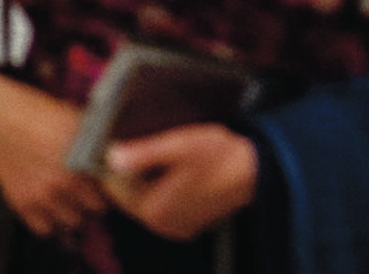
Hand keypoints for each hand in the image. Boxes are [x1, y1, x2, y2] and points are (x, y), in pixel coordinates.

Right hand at [0, 76, 108, 238]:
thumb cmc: (40, 113)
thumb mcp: (77, 119)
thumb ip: (100, 139)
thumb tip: (121, 153)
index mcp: (85, 155)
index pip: (115, 186)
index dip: (118, 186)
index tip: (115, 183)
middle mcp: (66, 178)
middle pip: (97, 209)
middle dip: (99, 201)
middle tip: (95, 193)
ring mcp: (43, 194)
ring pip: (74, 223)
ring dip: (78, 214)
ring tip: (75, 202)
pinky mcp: (22, 204)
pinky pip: (46, 229)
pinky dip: (52, 223)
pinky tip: (54, 208)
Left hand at [104, 124, 257, 241]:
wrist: (258, 171)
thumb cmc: (220, 155)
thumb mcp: (180, 145)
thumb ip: (144, 153)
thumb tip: (110, 157)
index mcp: (153, 209)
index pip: (115, 186)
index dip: (114, 162)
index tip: (120, 140)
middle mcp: (161, 225)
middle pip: (130, 195)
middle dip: (131, 172)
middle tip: (143, 144)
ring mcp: (176, 227)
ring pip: (146, 200)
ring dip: (146, 180)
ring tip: (160, 154)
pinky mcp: (189, 224)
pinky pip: (163, 206)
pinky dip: (163, 190)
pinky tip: (176, 171)